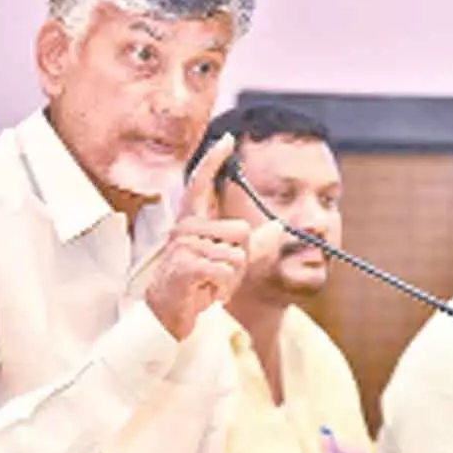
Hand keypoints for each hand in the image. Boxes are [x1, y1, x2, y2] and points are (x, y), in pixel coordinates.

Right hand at [145, 134, 250, 339]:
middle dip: (241, 259)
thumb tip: (281, 226)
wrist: (170, 314)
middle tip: (218, 274)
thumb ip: (254, 244)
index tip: (227, 139)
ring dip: (231, 278)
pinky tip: (206, 293)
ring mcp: (184, 245)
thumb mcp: (229, 261)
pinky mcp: (185, 264)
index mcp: (193, 220)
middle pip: (241, 230)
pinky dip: (223, 288)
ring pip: (236, 254)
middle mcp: (186, 227)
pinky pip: (226, 270)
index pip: (201, 182)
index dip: (213, 159)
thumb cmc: (198, 284)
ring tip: (210, 284)